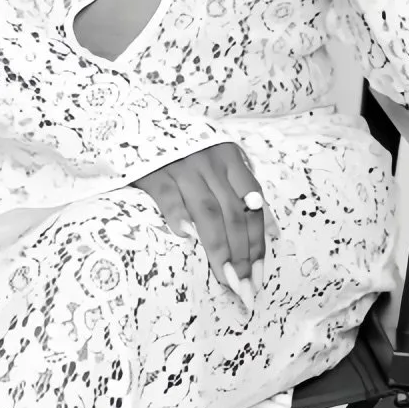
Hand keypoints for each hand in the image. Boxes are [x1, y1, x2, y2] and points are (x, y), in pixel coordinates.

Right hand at [132, 139, 267, 309]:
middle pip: (233, 214)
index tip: (258, 274)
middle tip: (243, 286)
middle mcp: (210, 162)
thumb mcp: (218, 160)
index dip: (258, 241)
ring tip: (224, 277)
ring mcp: (181, 165)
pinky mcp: (153, 170)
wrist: (137, 121)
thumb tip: (270, 229)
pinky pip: (168, 195)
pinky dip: (178, 215)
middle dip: (241, 253)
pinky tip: (185, 239)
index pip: (253, 204)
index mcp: (230, 159)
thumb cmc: (184, 149)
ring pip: (207, 211)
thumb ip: (242, 189)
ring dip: (218, 247)